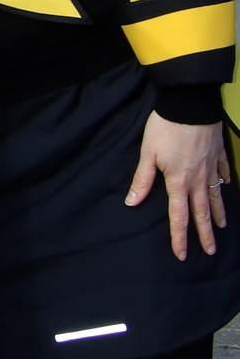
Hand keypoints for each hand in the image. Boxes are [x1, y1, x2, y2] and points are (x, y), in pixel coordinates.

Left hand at [125, 114, 229, 259]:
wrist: (191, 103)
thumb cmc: (165, 127)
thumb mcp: (147, 153)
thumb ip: (142, 180)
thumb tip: (132, 203)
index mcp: (178, 181)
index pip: (178, 216)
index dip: (180, 237)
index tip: (183, 255)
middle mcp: (198, 179)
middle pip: (202, 212)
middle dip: (205, 234)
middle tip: (211, 251)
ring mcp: (211, 166)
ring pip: (216, 195)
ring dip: (218, 213)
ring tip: (222, 227)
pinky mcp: (218, 153)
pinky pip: (223, 171)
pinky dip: (224, 181)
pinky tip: (226, 186)